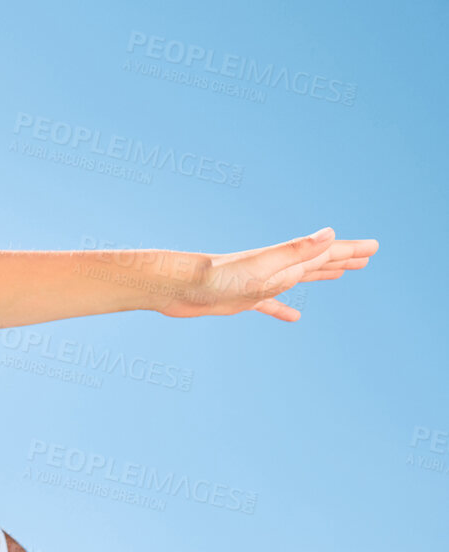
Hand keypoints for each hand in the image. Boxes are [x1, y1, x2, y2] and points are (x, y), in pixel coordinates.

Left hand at [157, 227, 376, 320]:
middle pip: (316, 262)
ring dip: (321, 275)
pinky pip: (269, 305)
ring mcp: (259, 284)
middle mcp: (275, 269)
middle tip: (367, 257)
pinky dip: (284, 309)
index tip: (375, 247)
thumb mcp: (264, 265)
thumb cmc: (216, 276)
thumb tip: (332, 233)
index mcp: (284, 261)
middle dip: (343, 259)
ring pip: (298, 279)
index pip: (325, 253)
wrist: (175, 287)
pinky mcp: (241, 300)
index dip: (351, 250)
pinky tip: (294, 318)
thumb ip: (297, 250)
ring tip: (341, 275)